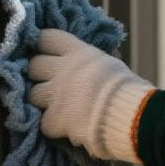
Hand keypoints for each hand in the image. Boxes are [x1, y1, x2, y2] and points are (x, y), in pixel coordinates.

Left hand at [27, 28, 155, 162]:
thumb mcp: (109, 64)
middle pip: (34, 65)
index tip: (44, 52)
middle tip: (49, 83)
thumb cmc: (128, 90)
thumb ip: (89, 62)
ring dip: (42, 101)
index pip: (46, 38)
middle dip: (39, 74)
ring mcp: (56, 95)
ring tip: (56, 106)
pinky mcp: (54, 119)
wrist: (131, 116)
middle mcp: (63, 70)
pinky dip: (53, 126)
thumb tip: (83, 61)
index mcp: (78, 53)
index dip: (42, 45)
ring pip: (32, 94)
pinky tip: (65, 127)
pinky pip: (44, 122)